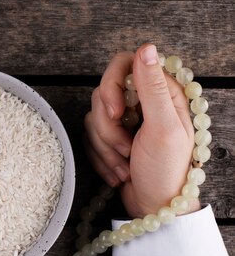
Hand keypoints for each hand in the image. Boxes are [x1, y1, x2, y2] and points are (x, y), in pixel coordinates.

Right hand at [84, 44, 199, 217]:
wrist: (155, 208)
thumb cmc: (167, 171)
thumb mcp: (164, 128)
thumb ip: (153, 87)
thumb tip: (146, 48)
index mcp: (161, 92)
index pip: (123, 64)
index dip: (111, 86)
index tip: (116, 112)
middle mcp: (141, 101)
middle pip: (102, 95)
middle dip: (109, 129)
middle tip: (127, 148)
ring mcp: (125, 120)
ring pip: (93, 118)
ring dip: (106, 147)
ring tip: (126, 165)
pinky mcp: (110, 137)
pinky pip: (88, 138)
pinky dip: (100, 157)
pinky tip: (119, 171)